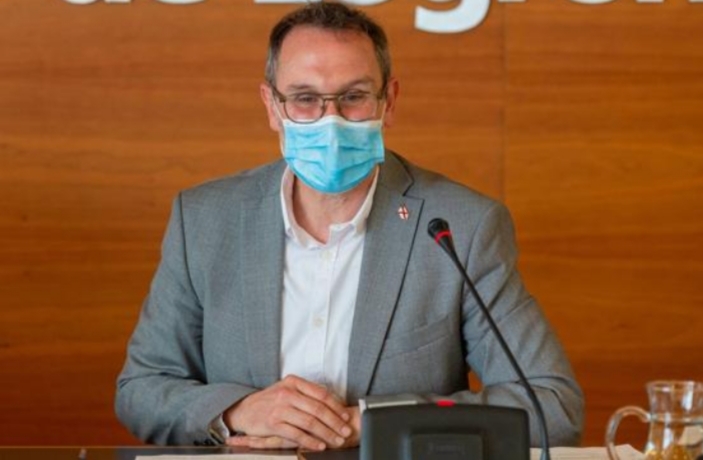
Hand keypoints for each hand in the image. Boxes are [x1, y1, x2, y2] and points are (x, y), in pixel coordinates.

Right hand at [223, 375, 351, 450]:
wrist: (244, 410)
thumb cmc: (271, 401)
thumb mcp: (287, 390)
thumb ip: (307, 394)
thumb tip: (333, 404)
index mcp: (294, 382)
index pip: (321, 394)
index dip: (336, 406)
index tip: (346, 416)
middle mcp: (287, 392)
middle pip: (318, 409)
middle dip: (335, 422)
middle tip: (346, 431)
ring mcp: (280, 408)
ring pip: (309, 422)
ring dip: (326, 433)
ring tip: (336, 440)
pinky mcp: (273, 423)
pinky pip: (296, 434)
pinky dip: (310, 441)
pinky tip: (319, 446)